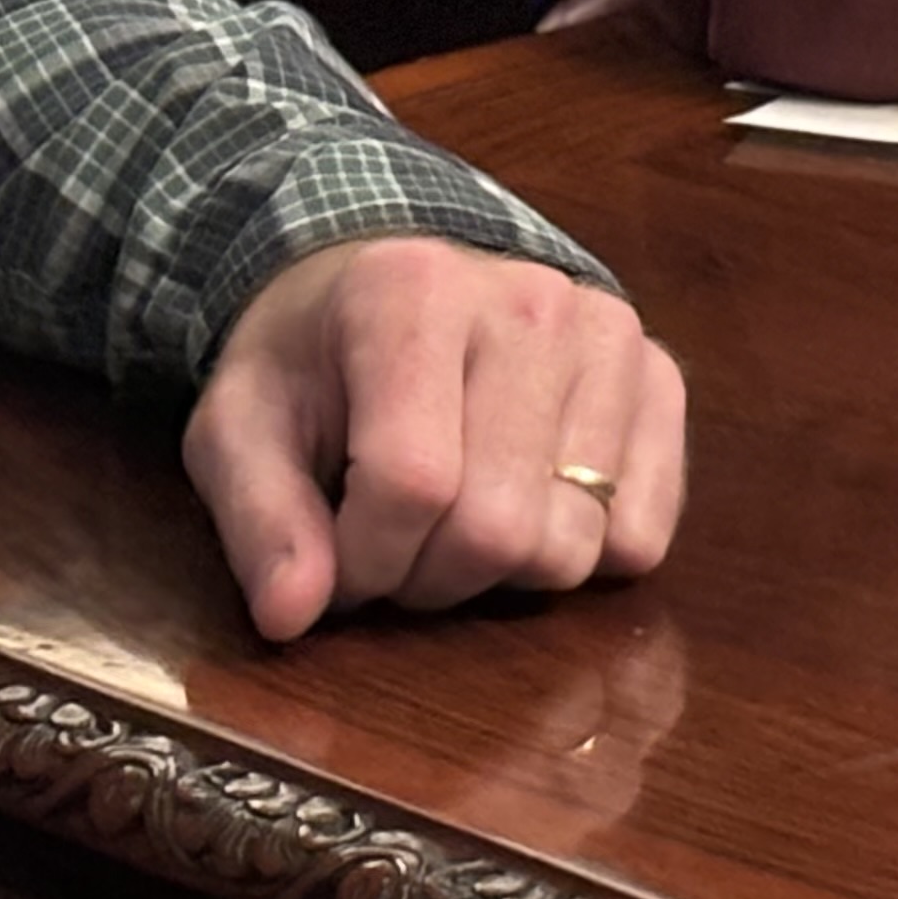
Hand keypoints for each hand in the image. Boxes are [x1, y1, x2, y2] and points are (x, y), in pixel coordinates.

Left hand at [183, 235, 684, 640]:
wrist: (392, 285)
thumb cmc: (312, 362)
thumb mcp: (240, 427)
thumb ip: (259, 518)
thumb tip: (295, 613)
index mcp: (411, 294)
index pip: (412, 483)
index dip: (364, 562)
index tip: (334, 558)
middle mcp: (527, 300)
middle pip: (499, 525)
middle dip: (430, 576)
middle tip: (395, 545)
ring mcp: (606, 334)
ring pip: (574, 543)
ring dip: (503, 572)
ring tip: (458, 520)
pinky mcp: (657, 375)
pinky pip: (642, 534)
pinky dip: (582, 555)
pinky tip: (529, 506)